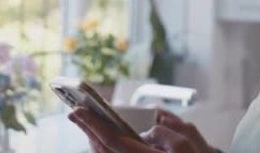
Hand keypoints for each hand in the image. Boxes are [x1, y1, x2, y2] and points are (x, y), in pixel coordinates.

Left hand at [68, 107, 214, 152]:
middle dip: (87, 129)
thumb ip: (163, 133)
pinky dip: (103, 147)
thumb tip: (146, 133)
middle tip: (74, 113)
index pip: (110, 139)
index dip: (91, 124)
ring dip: (93, 139)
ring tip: (85, 123)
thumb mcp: (185, 145)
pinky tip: (102, 138)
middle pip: (102, 149)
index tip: (77, 110)